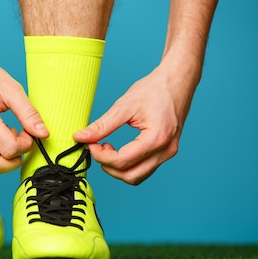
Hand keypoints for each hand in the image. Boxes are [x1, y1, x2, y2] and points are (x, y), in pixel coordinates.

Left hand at [73, 65, 194, 184]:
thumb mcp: (124, 106)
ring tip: (107, 148)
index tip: (90, 143)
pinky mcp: (166, 151)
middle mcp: (166, 150)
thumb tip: (80, 137)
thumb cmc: (154, 90)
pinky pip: (144, 168)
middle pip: (130, 176)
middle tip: (96, 147)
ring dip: (118, 168)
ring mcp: (168, 153)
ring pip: (138, 176)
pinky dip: (128, 164)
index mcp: (156, 139)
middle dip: (108, 166)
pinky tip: (119, 150)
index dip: (101, 156)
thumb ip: (102, 125)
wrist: (176, 81)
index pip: (122, 161)